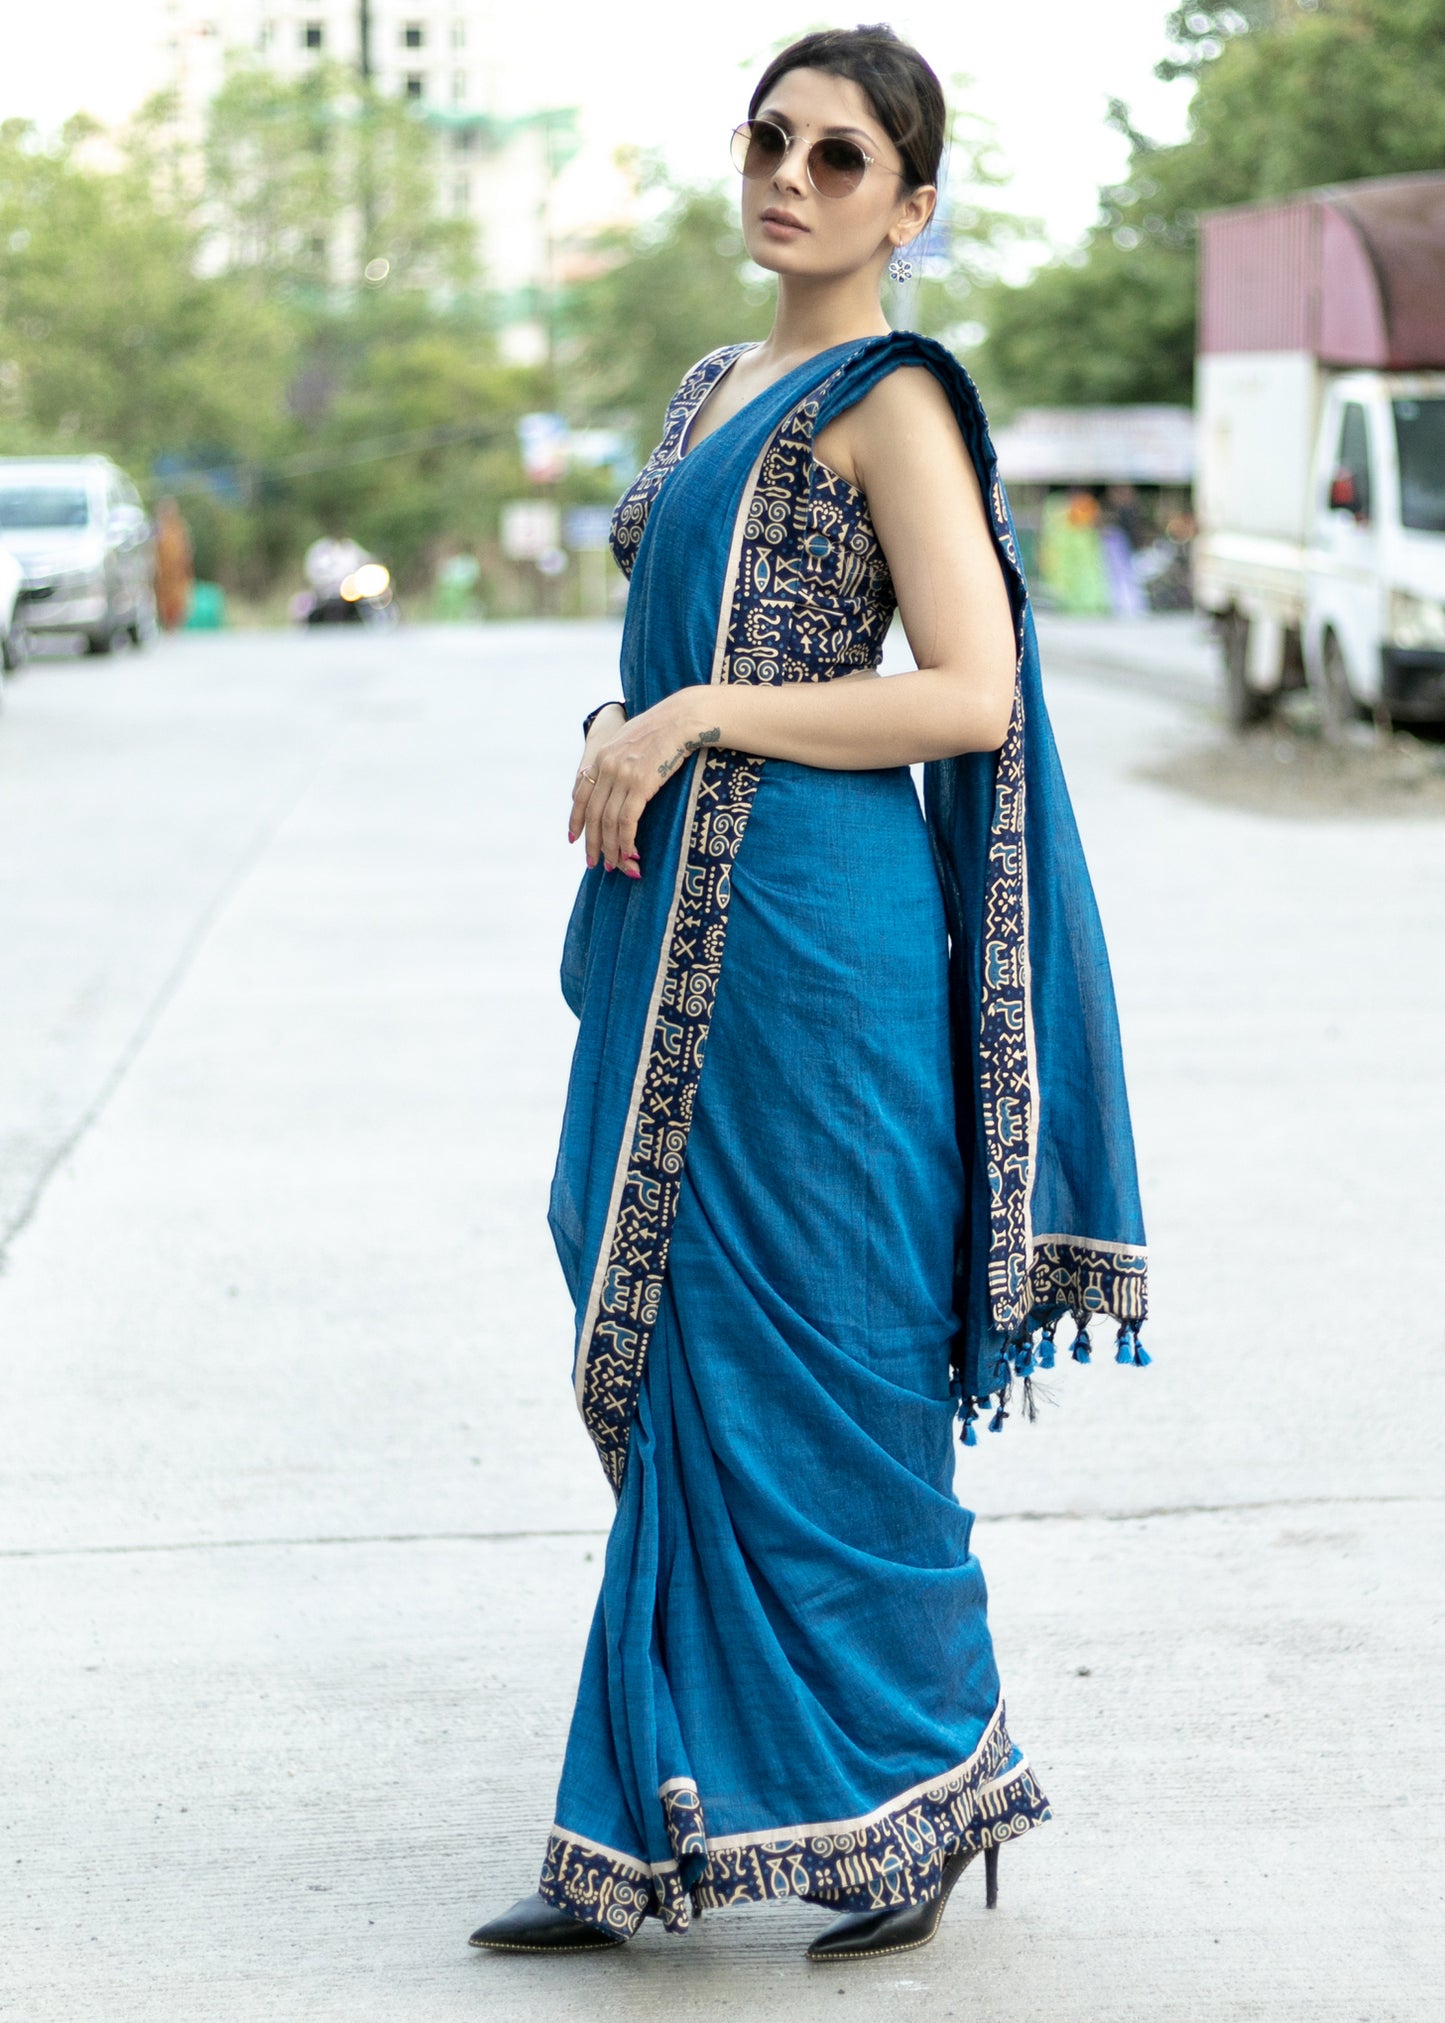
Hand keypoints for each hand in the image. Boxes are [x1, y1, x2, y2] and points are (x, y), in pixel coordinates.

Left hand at [568, 691, 721, 876]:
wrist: (681, 719)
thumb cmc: (661, 729)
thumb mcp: (628, 739)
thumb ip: (615, 758)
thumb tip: (608, 776)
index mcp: (601, 757)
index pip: (580, 795)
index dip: (575, 820)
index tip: (573, 839)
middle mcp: (606, 767)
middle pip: (592, 814)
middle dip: (591, 843)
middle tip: (594, 863)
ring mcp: (622, 776)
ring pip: (608, 822)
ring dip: (610, 848)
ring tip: (614, 865)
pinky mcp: (641, 785)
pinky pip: (627, 821)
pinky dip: (626, 842)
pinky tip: (630, 854)